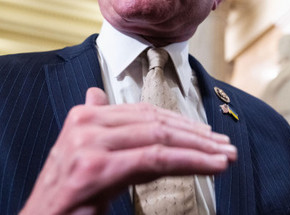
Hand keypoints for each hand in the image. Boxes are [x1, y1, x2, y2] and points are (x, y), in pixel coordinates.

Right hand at [21, 87, 236, 214]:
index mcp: (83, 116)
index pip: (143, 113)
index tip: (207, 134)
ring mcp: (89, 144)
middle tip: (224, 145)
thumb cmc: (64, 195)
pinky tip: (210, 166)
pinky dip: (189, 162)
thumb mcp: (79, 153)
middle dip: (195, 135)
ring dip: (199, 148)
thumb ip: (95, 124)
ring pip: (159, 139)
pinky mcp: (97, 168)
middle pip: (155, 123)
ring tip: (225, 156)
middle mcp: (86, 124)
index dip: (180, 123)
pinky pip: (154, 160)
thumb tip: (96, 94)